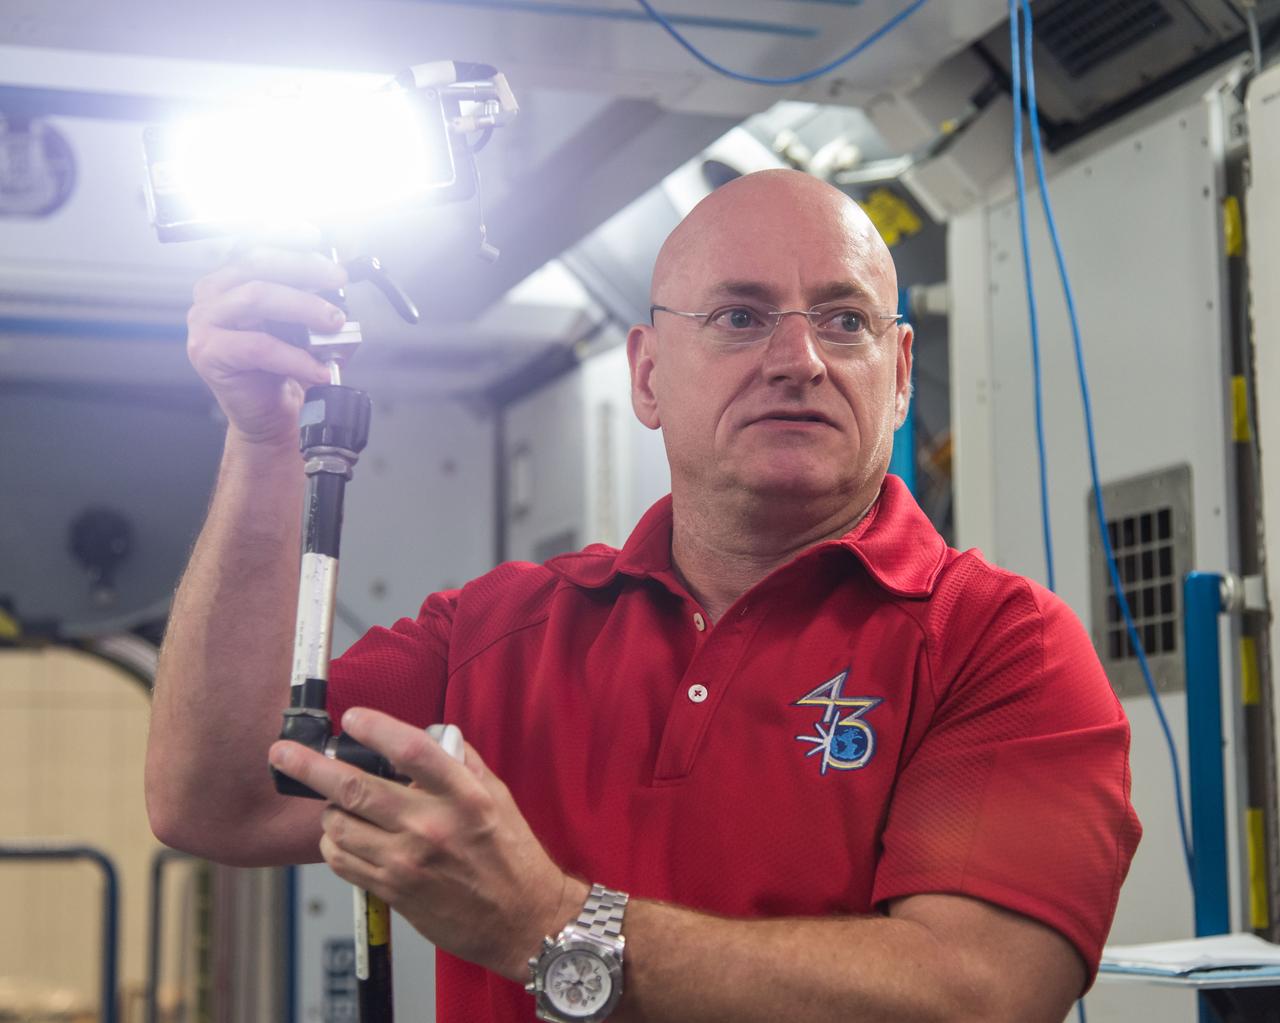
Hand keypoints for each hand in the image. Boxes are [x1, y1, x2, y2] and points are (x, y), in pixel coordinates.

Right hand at [186, 227, 347, 445]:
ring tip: (334, 322)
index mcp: (231, 279)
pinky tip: (318, 368)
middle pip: (257, 264)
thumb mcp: (303, 326)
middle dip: (304, 267)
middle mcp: (212, 294)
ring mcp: (204, 321)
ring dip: (303, 306)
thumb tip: (340, 288)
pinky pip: (258, 346)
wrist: (268, 413)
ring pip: (257, 297)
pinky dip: (295, 356)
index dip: (283, 234)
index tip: (316, 236)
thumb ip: (315, 301)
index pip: (254, 244)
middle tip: (337, 279)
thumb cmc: (283, 368)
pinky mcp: (208, 352)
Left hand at [268, 709, 584, 979]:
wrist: (521, 920)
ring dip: (328, 810)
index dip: (374, 728)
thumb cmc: (511, 857)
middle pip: (355, 788)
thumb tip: (433, 733)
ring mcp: (408, 862)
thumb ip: (463, 762)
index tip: (351, 717)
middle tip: (283, 753)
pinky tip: (343, 835)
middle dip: (310, 767)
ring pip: (340, 826)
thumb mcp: (498, 796)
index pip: (410, 749)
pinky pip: (343, 862)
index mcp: (464, 796)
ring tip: (336, 803)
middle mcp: (432, 826)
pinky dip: (334, 843)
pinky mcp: (393, 891)